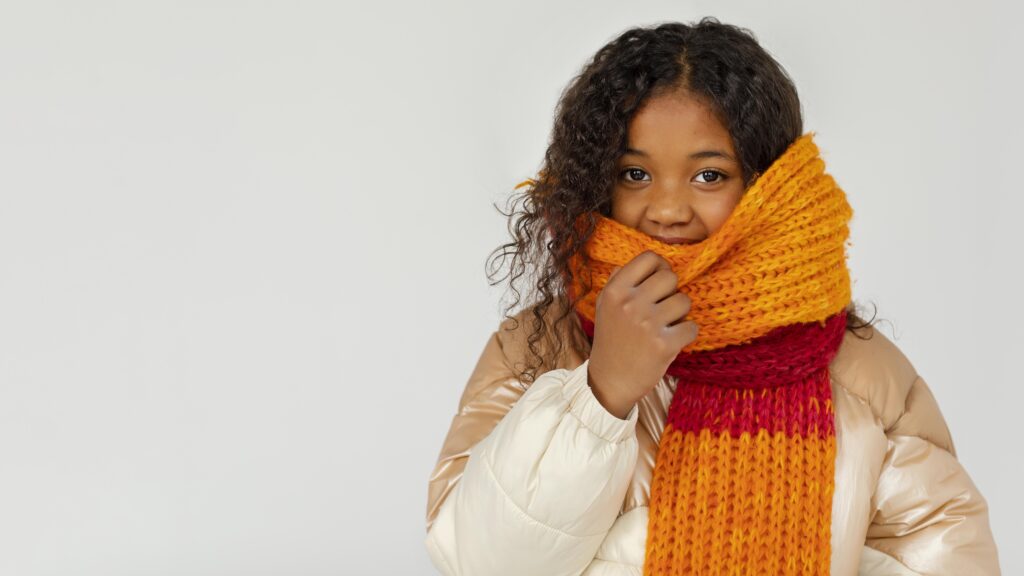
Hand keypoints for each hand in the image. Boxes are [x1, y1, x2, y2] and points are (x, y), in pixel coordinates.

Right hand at [586, 250, 699, 418]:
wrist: (610, 380)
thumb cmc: (612, 339)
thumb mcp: (605, 304)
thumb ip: (622, 279)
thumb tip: (652, 262)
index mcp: (615, 291)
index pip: (650, 258)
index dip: (659, 268)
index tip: (657, 285)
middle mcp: (630, 304)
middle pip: (670, 277)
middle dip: (671, 292)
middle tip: (661, 309)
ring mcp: (647, 324)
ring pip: (684, 301)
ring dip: (680, 314)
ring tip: (666, 326)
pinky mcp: (663, 345)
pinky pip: (691, 326)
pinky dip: (686, 334)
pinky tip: (672, 341)